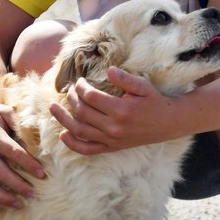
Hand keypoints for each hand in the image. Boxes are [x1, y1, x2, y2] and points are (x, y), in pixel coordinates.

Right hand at [0, 100, 44, 208]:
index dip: (28, 164)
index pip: (13, 153)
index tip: (42, 174)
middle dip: (18, 185)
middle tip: (34, 193)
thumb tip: (37, 139)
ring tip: (19, 204)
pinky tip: (1, 205)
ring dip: (3, 198)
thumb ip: (20, 124)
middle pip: (1, 173)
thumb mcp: (7, 112)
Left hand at [49, 67, 181, 154]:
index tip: (79, 80)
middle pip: (82, 113)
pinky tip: (63, 135)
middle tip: (69, 90)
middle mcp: (113, 127)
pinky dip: (73, 144)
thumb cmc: (154, 101)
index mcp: (120, 110)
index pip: (90, 97)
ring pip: (80, 131)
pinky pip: (87, 149)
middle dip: (71, 99)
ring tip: (52, 109)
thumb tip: (108, 70)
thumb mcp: (143, 85)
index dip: (80, 87)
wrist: (168, 123)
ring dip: (63, 120)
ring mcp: (111, 140)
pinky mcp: (111, 147)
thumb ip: (125, 78)